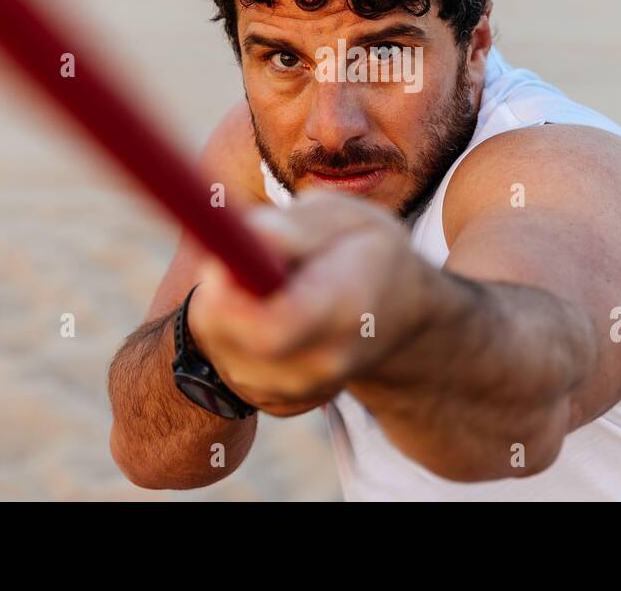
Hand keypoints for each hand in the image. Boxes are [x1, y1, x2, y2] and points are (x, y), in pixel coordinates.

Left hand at [187, 190, 435, 416]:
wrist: (401, 317)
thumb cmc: (370, 253)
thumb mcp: (351, 220)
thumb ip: (301, 226)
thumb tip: (250, 233)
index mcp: (345, 311)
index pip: (271, 329)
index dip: (229, 296)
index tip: (219, 262)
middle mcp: (320, 363)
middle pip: (231, 336)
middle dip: (220, 288)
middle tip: (244, 252)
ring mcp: (295, 390)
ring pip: (219, 342)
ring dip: (226, 304)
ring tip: (271, 281)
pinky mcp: (273, 400)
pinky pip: (223, 355)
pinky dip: (231, 327)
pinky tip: (268, 310)